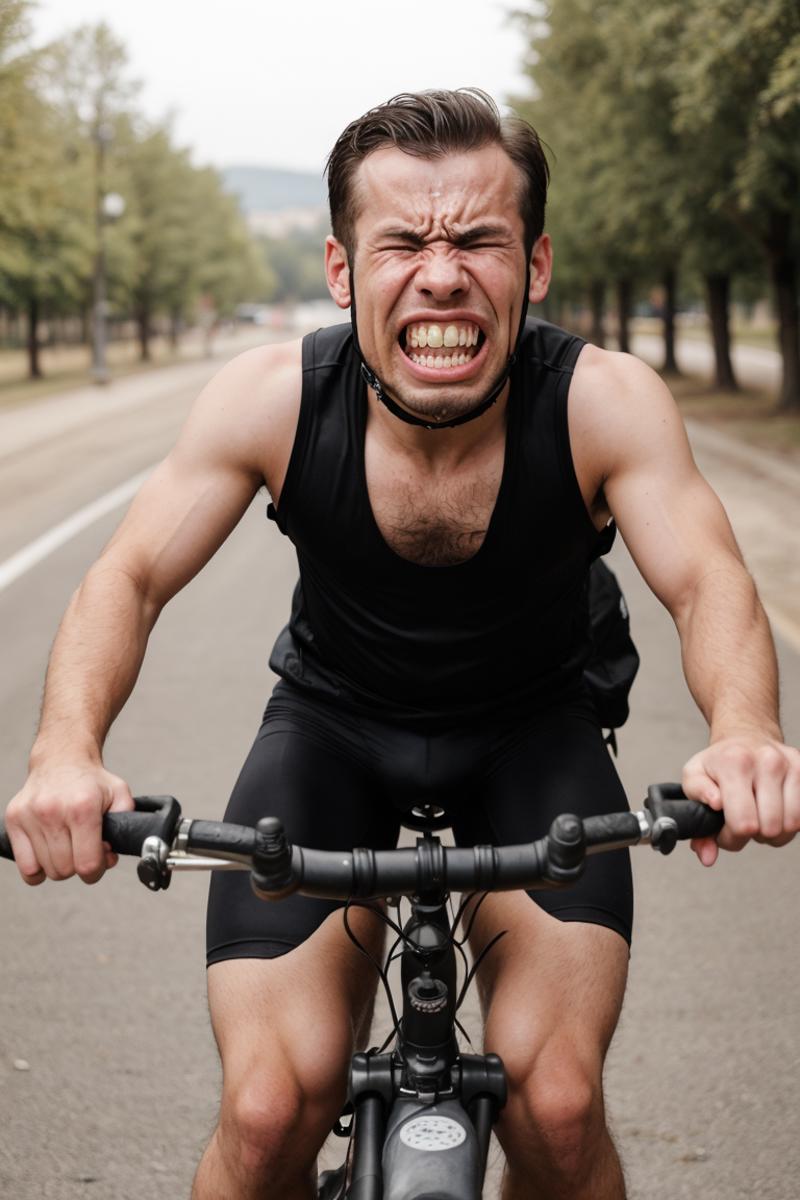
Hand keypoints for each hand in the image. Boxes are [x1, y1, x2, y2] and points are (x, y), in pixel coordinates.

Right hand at [5, 761, 133, 884]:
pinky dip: (37, 869)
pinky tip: (48, 854)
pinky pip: (25, 867)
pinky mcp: (14, 819)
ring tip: (68, 846)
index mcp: (82, 808)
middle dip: (78, 866)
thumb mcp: (120, 795)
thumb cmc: (91, 781)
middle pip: (65, 870)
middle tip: (83, 849)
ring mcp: (30, 816)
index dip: (96, 870)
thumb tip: (110, 856)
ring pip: (46, 870)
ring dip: (59, 865)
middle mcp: (53, 812)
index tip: (100, 860)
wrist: (62, 759)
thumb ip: (124, 825)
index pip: (87, 864)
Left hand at [682, 736, 799, 865]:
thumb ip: (694, 818)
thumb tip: (707, 854)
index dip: (731, 838)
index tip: (723, 829)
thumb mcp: (694, 779)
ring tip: (758, 815)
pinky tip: (775, 811)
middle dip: (752, 835)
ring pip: (791, 826)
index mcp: (734, 763)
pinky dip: (789, 823)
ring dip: (773, 831)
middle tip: (742, 822)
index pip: (743, 824)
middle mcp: (767, 761)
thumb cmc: (719, 762)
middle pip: (769, 829)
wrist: (747, 735)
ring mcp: (791, 765)